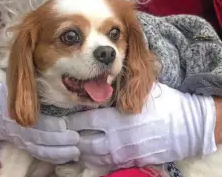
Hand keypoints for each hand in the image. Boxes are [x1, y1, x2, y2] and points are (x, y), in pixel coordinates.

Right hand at [0, 83, 79, 163]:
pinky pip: (42, 156)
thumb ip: (28, 85)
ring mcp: (25, 141)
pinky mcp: (28, 148)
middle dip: (60, 139)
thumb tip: (47, 74)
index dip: (50, 125)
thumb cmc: (11, 94)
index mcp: (18, 112)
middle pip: (42, 138)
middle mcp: (21, 130)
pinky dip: (56, 157)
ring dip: (60, 151)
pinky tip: (70, 155)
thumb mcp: (16, 87)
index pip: (36, 121)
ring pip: (43, 150)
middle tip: (76, 137)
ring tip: (76, 150)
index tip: (64, 124)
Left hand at [66, 83, 216, 171]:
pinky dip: (96, 160)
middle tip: (64, 133)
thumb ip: (117, 91)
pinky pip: (107, 165)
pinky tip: (91, 154)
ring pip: (94, 157)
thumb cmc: (162, 103)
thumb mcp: (137, 92)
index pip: (84, 122)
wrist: (186, 126)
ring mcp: (124, 154)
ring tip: (75, 143)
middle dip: (73, 138)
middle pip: (85, 143)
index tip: (62, 119)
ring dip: (83, 150)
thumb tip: (98, 85)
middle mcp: (117, 139)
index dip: (71, 122)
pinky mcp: (131, 162)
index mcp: (116, 119)